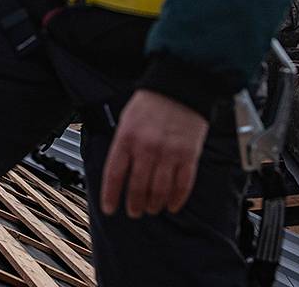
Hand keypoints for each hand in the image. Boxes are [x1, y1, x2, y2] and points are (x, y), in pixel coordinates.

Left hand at [100, 89, 207, 218]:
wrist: (178, 87)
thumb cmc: (151, 102)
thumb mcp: (126, 120)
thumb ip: (123, 145)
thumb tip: (118, 171)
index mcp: (127, 138)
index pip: (114, 175)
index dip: (111, 196)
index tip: (110, 209)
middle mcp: (146, 148)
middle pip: (137, 188)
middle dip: (134, 205)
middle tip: (133, 212)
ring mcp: (168, 154)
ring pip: (159, 191)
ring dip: (154, 205)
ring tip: (151, 209)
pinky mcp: (188, 156)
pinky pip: (182, 185)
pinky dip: (177, 199)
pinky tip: (172, 205)